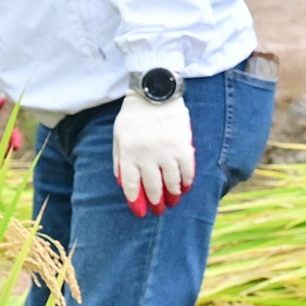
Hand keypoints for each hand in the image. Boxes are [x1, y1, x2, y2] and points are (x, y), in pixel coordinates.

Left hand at [112, 89, 194, 215]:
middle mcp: (146, 156)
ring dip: (172, 194)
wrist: (154, 93)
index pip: (132, 186)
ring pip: (171, 182)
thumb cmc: (133, 116)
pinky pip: (187, 170)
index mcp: (129, 154)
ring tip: (172, 200)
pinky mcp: (182, 146)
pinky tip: (185, 187)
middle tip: (159, 210)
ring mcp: (166, 152)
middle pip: (152, 187)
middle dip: (156, 202)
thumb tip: (123, 182)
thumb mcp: (118, 136)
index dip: (136, 202)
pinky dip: (187, 181)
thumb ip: (119, 160)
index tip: (140, 212)